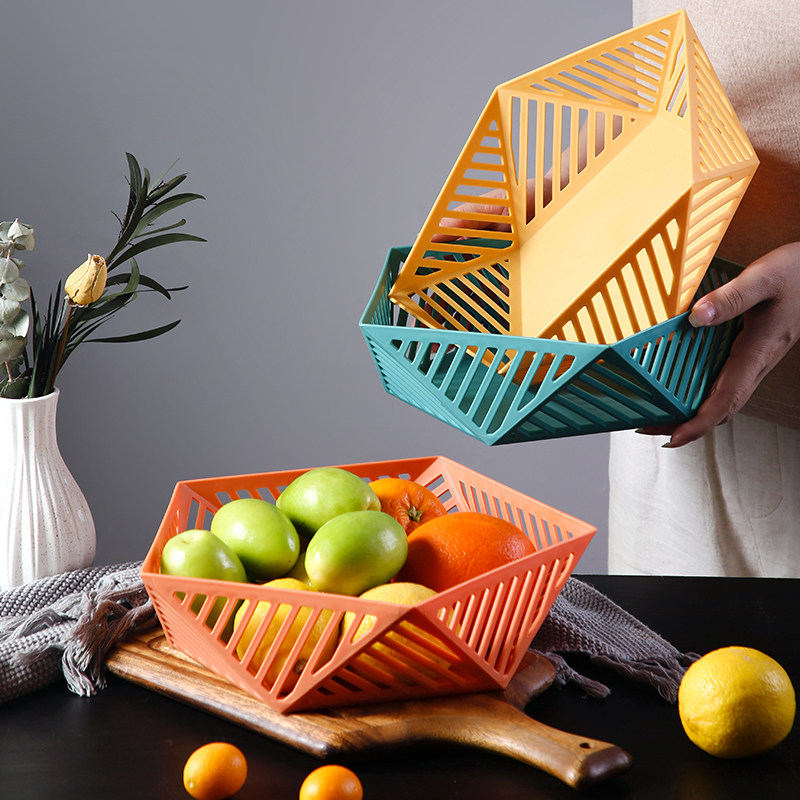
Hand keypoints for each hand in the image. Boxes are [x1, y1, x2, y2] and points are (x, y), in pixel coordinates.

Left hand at [639, 242, 799, 446]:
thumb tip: (696, 317)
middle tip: (649, 427)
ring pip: (723, 399)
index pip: (726, 401)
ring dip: (692, 412)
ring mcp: (754, 361)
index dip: (698, 424)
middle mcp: (755, 363)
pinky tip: (680, 385)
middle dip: (685, 425)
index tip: (673, 438)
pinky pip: (725, 383)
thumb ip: (731, 297)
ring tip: (658, 413)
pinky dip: (701, 393)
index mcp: (757, 352)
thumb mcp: (763, 277)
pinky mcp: (750, 353)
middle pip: (719, 409)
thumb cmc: (796, 273)